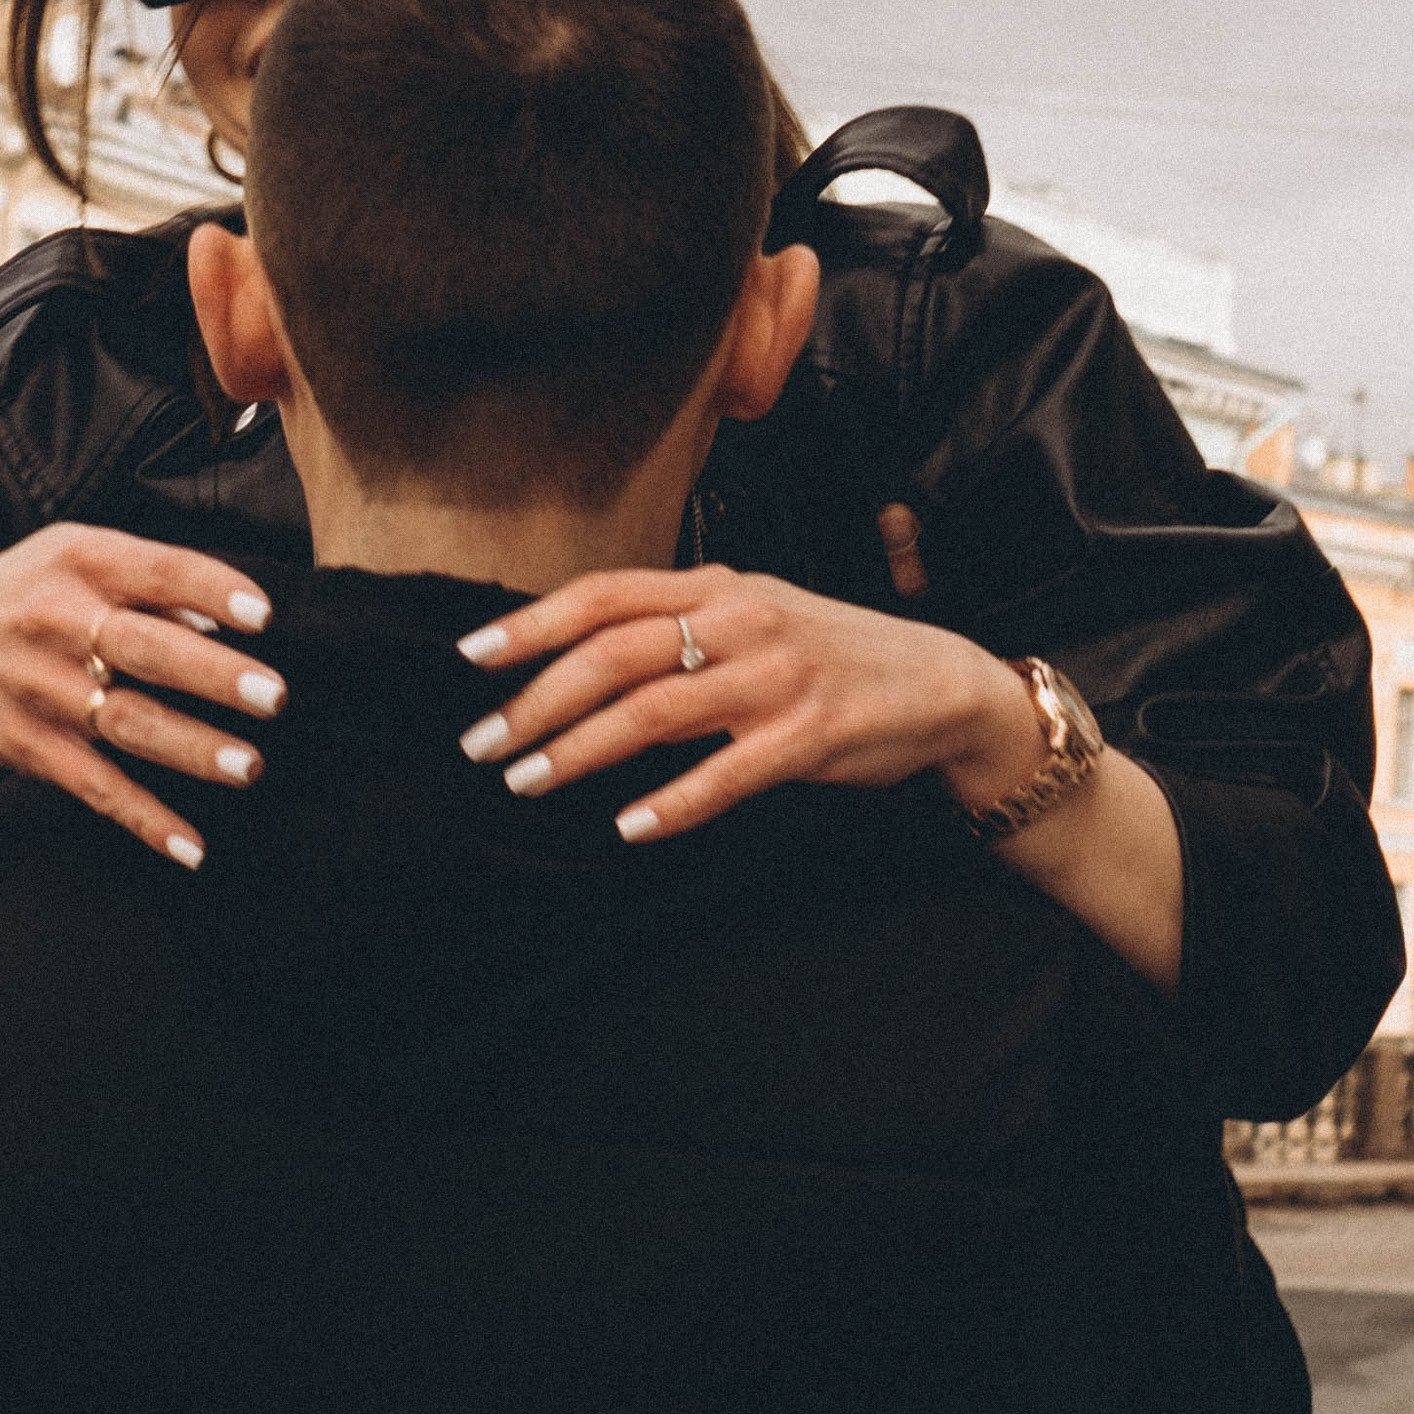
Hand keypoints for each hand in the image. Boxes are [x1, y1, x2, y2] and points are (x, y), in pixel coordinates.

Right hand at [0, 522, 286, 866]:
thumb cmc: (20, 598)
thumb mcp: (69, 560)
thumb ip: (146, 579)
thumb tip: (225, 618)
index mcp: (78, 560)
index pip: (157, 569)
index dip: (212, 590)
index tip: (265, 616)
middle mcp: (55, 620)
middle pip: (145, 648)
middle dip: (213, 674)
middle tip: (274, 696)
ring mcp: (39, 687)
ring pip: (127, 722)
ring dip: (191, 748)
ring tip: (250, 766)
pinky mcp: (28, 745)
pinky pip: (95, 786)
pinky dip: (145, 819)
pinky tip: (192, 847)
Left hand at [453, 564, 1038, 840]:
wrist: (942, 683)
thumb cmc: (831, 655)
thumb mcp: (754, 617)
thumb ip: (677, 628)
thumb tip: (581, 661)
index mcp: (720, 586)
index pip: (605, 594)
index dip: (532, 623)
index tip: (472, 657)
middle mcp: (742, 621)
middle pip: (613, 653)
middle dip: (536, 700)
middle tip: (482, 743)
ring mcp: (775, 678)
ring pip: (653, 709)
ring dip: (579, 750)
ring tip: (528, 780)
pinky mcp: (809, 736)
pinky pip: (725, 774)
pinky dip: (671, 803)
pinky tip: (627, 827)